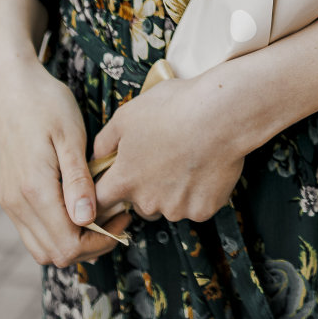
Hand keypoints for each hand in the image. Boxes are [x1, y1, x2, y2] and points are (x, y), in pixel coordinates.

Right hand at [0, 52, 133, 266]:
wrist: (10, 86)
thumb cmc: (46, 104)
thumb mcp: (69, 137)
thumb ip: (78, 181)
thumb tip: (86, 219)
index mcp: (34, 190)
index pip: (68, 245)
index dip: (99, 242)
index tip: (123, 217)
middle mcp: (16, 203)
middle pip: (54, 254)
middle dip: (90, 246)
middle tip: (117, 217)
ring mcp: (9, 202)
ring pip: (41, 248)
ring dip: (72, 242)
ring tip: (101, 214)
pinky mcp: (9, 196)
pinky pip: (33, 231)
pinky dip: (57, 231)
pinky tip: (79, 206)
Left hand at [90, 63, 256, 223]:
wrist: (220, 114)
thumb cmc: (174, 109)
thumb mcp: (127, 115)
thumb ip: (105, 140)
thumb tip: (97, 155)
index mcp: (125, 180)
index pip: (101, 201)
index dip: (106, 191)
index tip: (114, 183)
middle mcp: (148, 201)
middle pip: (138, 204)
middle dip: (146, 188)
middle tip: (162, 159)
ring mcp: (177, 208)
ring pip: (169, 205)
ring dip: (173, 191)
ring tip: (188, 159)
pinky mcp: (204, 209)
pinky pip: (197, 206)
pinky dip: (200, 192)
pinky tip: (206, 166)